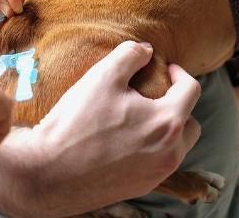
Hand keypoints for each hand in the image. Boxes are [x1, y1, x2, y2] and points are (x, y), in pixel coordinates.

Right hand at [0, 41, 201, 216]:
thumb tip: (147, 50)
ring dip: (167, 129)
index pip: (191, 90)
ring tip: (141, 118)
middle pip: (191, 123)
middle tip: (155, 95)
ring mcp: (157, 175)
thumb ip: (130, 55)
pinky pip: (159, 164)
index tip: (164, 69)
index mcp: (167, 123)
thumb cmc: (76, 123)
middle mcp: (170, 153)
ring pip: (177, 146)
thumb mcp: (103, 76)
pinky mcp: (141, 188)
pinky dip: (152, 149)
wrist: (47, 173)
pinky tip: (127, 141)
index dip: (179, 73)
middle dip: (178, 105)